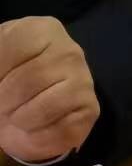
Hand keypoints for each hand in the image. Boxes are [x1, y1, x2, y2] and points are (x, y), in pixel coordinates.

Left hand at [0, 18, 99, 165]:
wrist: (24, 110)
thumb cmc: (6, 80)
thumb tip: (1, 87)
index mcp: (42, 30)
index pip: (13, 47)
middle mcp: (70, 51)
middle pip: (26, 81)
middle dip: (3, 102)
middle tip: (3, 104)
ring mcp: (84, 79)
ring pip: (41, 108)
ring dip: (19, 120)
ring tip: (18, 116)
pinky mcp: (90, 109)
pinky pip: (57, 129)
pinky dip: (36, 136)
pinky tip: (35, 126)